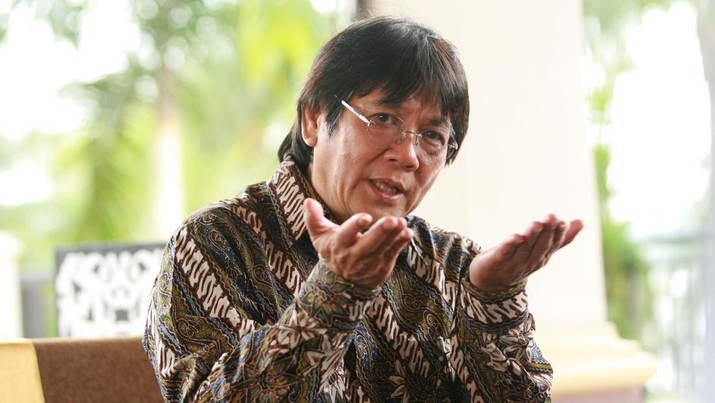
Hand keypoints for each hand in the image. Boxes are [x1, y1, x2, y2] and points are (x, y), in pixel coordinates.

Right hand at [303, 198, 412, 288]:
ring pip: (382, 249)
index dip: (355, 226)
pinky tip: (407, 233)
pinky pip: (392, 255)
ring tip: (402, 223)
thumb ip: (313, 218)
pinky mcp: (381, 266)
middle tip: (393, 220)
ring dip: (393, 237)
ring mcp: (368, 263)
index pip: (346, 235)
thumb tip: (308, 201)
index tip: (365, 216)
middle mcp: (353, 256)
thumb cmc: (331, 249)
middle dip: (381, 233)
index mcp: (338, 245)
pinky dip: (400, 244)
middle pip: (368, 245)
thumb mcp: (319, 235)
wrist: (341, 281)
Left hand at [469, 214, 583, 292]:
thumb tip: (582, 222)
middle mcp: (530, 261)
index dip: (558, 234)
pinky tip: (516, 237)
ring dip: (531, 236)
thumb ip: (561, 238)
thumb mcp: (541, 250)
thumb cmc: (519, 260)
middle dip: (547, 231)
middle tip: (552, 217)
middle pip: (540, 246)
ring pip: (524, 248)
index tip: (563, 221)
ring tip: (537, 223)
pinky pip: (505, 252)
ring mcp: (514, 262)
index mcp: (543, 257)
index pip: (553, 245)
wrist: (490, 280)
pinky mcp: (497, 261)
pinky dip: (510, 245)